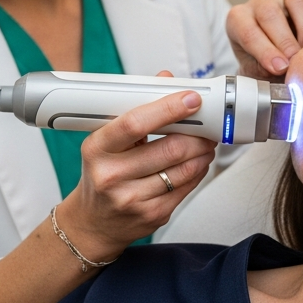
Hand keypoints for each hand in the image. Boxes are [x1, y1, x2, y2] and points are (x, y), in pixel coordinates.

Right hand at [55, 73, 217, 260]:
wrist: (94, 222)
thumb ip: (137, 109)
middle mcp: (111, 176)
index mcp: (96, 149)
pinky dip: (198, 171)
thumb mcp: (106, 141)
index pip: (134, 124)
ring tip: (205, 143)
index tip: (191, 98)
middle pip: (168, 149)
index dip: (167, 109)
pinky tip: (197, 163)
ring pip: (183, 169)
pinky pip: (186, 188)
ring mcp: (132, 199)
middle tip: (207, 124)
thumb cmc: (102, 173)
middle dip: (197, 134)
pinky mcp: (152, 215)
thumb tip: (167, 80)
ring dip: (202, 152)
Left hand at [227, 0, 302, 80]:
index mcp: (238, 19)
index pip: (248, 31)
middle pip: (269, 13)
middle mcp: (259, 2)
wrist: (279, 59)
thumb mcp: (257, 71)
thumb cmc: (263, 65)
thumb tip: (282, 68)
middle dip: (284, 41)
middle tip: (295, 61)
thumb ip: (264, 68)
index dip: (265, 51)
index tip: (279, 68)